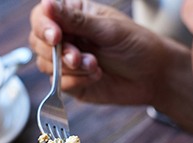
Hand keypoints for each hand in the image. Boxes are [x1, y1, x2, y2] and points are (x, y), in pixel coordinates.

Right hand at [29, 0, 168, 105]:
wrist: (154, 76)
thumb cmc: (137, 45)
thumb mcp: (108, 29)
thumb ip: (76, 20)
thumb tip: (47, 4)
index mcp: (74, 16)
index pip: (42, 16)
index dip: (44, 26)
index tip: (56, 36)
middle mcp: (67, 37)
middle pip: (38, 42)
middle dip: (57, 51)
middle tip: (78, 56)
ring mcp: (67, 61)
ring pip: (46, 64)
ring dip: (69, 67)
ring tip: (95, 65)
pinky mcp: (72, 83)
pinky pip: (59, 84)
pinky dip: (75, 81)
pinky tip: (96, 76)